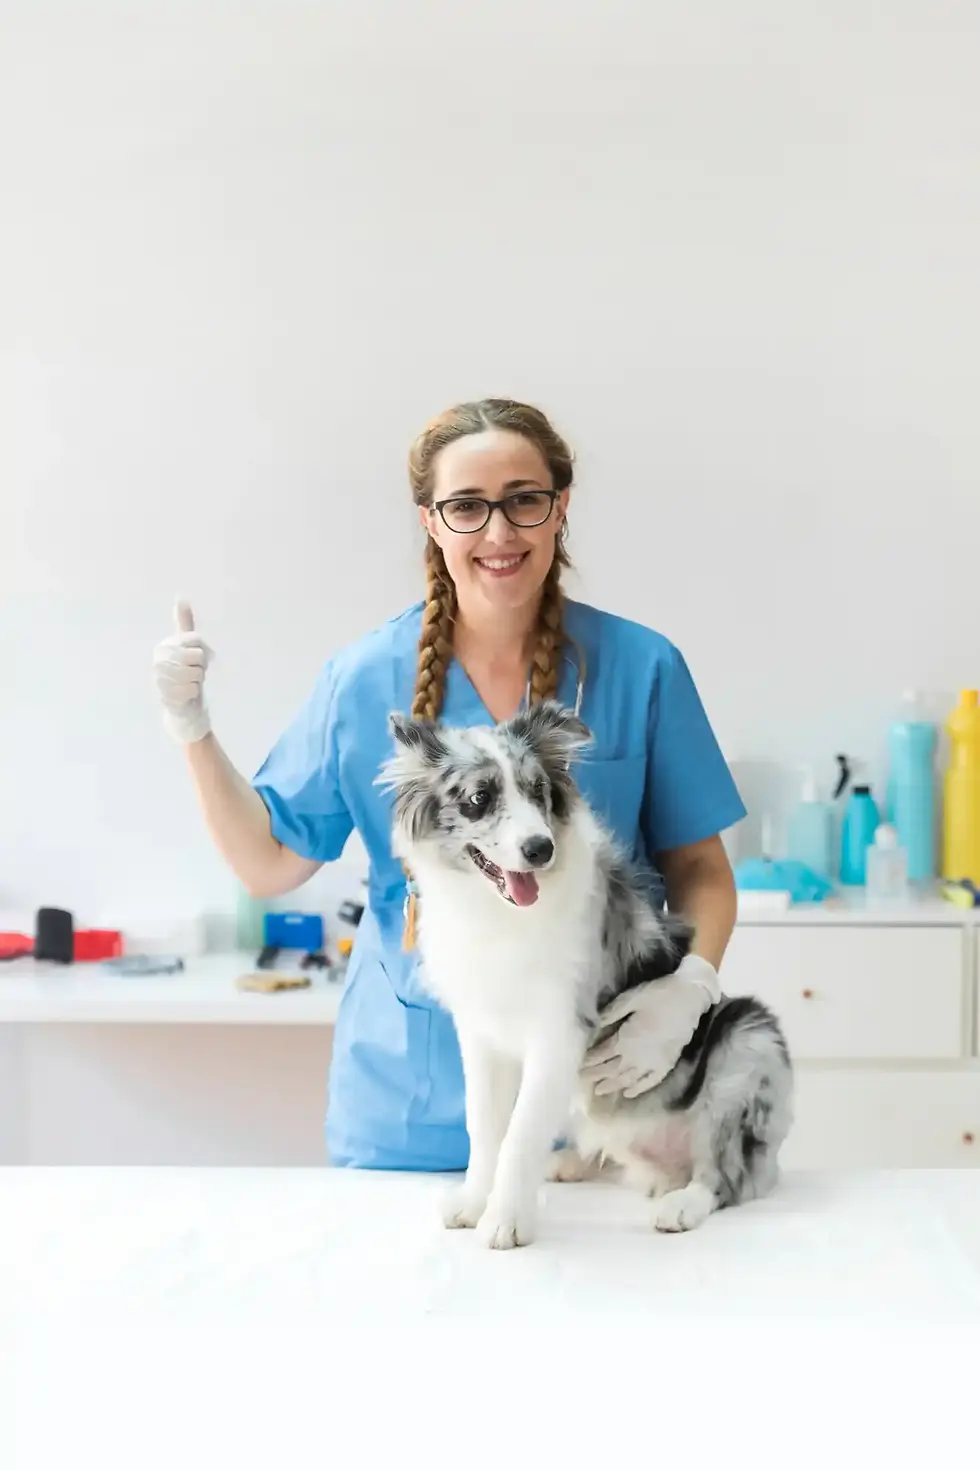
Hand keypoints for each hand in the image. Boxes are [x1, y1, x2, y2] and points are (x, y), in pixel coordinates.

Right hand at [152, 600, 212, 743]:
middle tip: (194, 672)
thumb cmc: (186, 672)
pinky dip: (195, 692)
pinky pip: (193, 688)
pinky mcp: (166, 695)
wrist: (181, 705)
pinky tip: (187, 694)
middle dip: (201, 666)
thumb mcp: (186, 646)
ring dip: (198, 679)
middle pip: (197, 656)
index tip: (196, 657)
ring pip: (196, 673)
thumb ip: (184, 623)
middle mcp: (158, 660)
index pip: (194, 640)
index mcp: (164, 646)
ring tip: (189, 682)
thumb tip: (180, 598)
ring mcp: (160, 678)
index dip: (202, 650)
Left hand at [580, 953, 719, 1098]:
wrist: (690, 998)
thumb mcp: (631, 998)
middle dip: (596, 1075)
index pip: (602, 1054)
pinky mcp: (667, 1064)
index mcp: (626, 1039)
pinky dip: (638, 1089)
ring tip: (599, 1091)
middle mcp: (637, 1056)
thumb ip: (612, 1013)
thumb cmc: (659, 995)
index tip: (577, 1066)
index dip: (589, 1061)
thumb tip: (594, 1024)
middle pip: (612, 1070)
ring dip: (612, 1085)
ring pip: (628, 1079)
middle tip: (582, 1081)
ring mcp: (653, 1063)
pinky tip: (628, 1093)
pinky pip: (650, 1081)